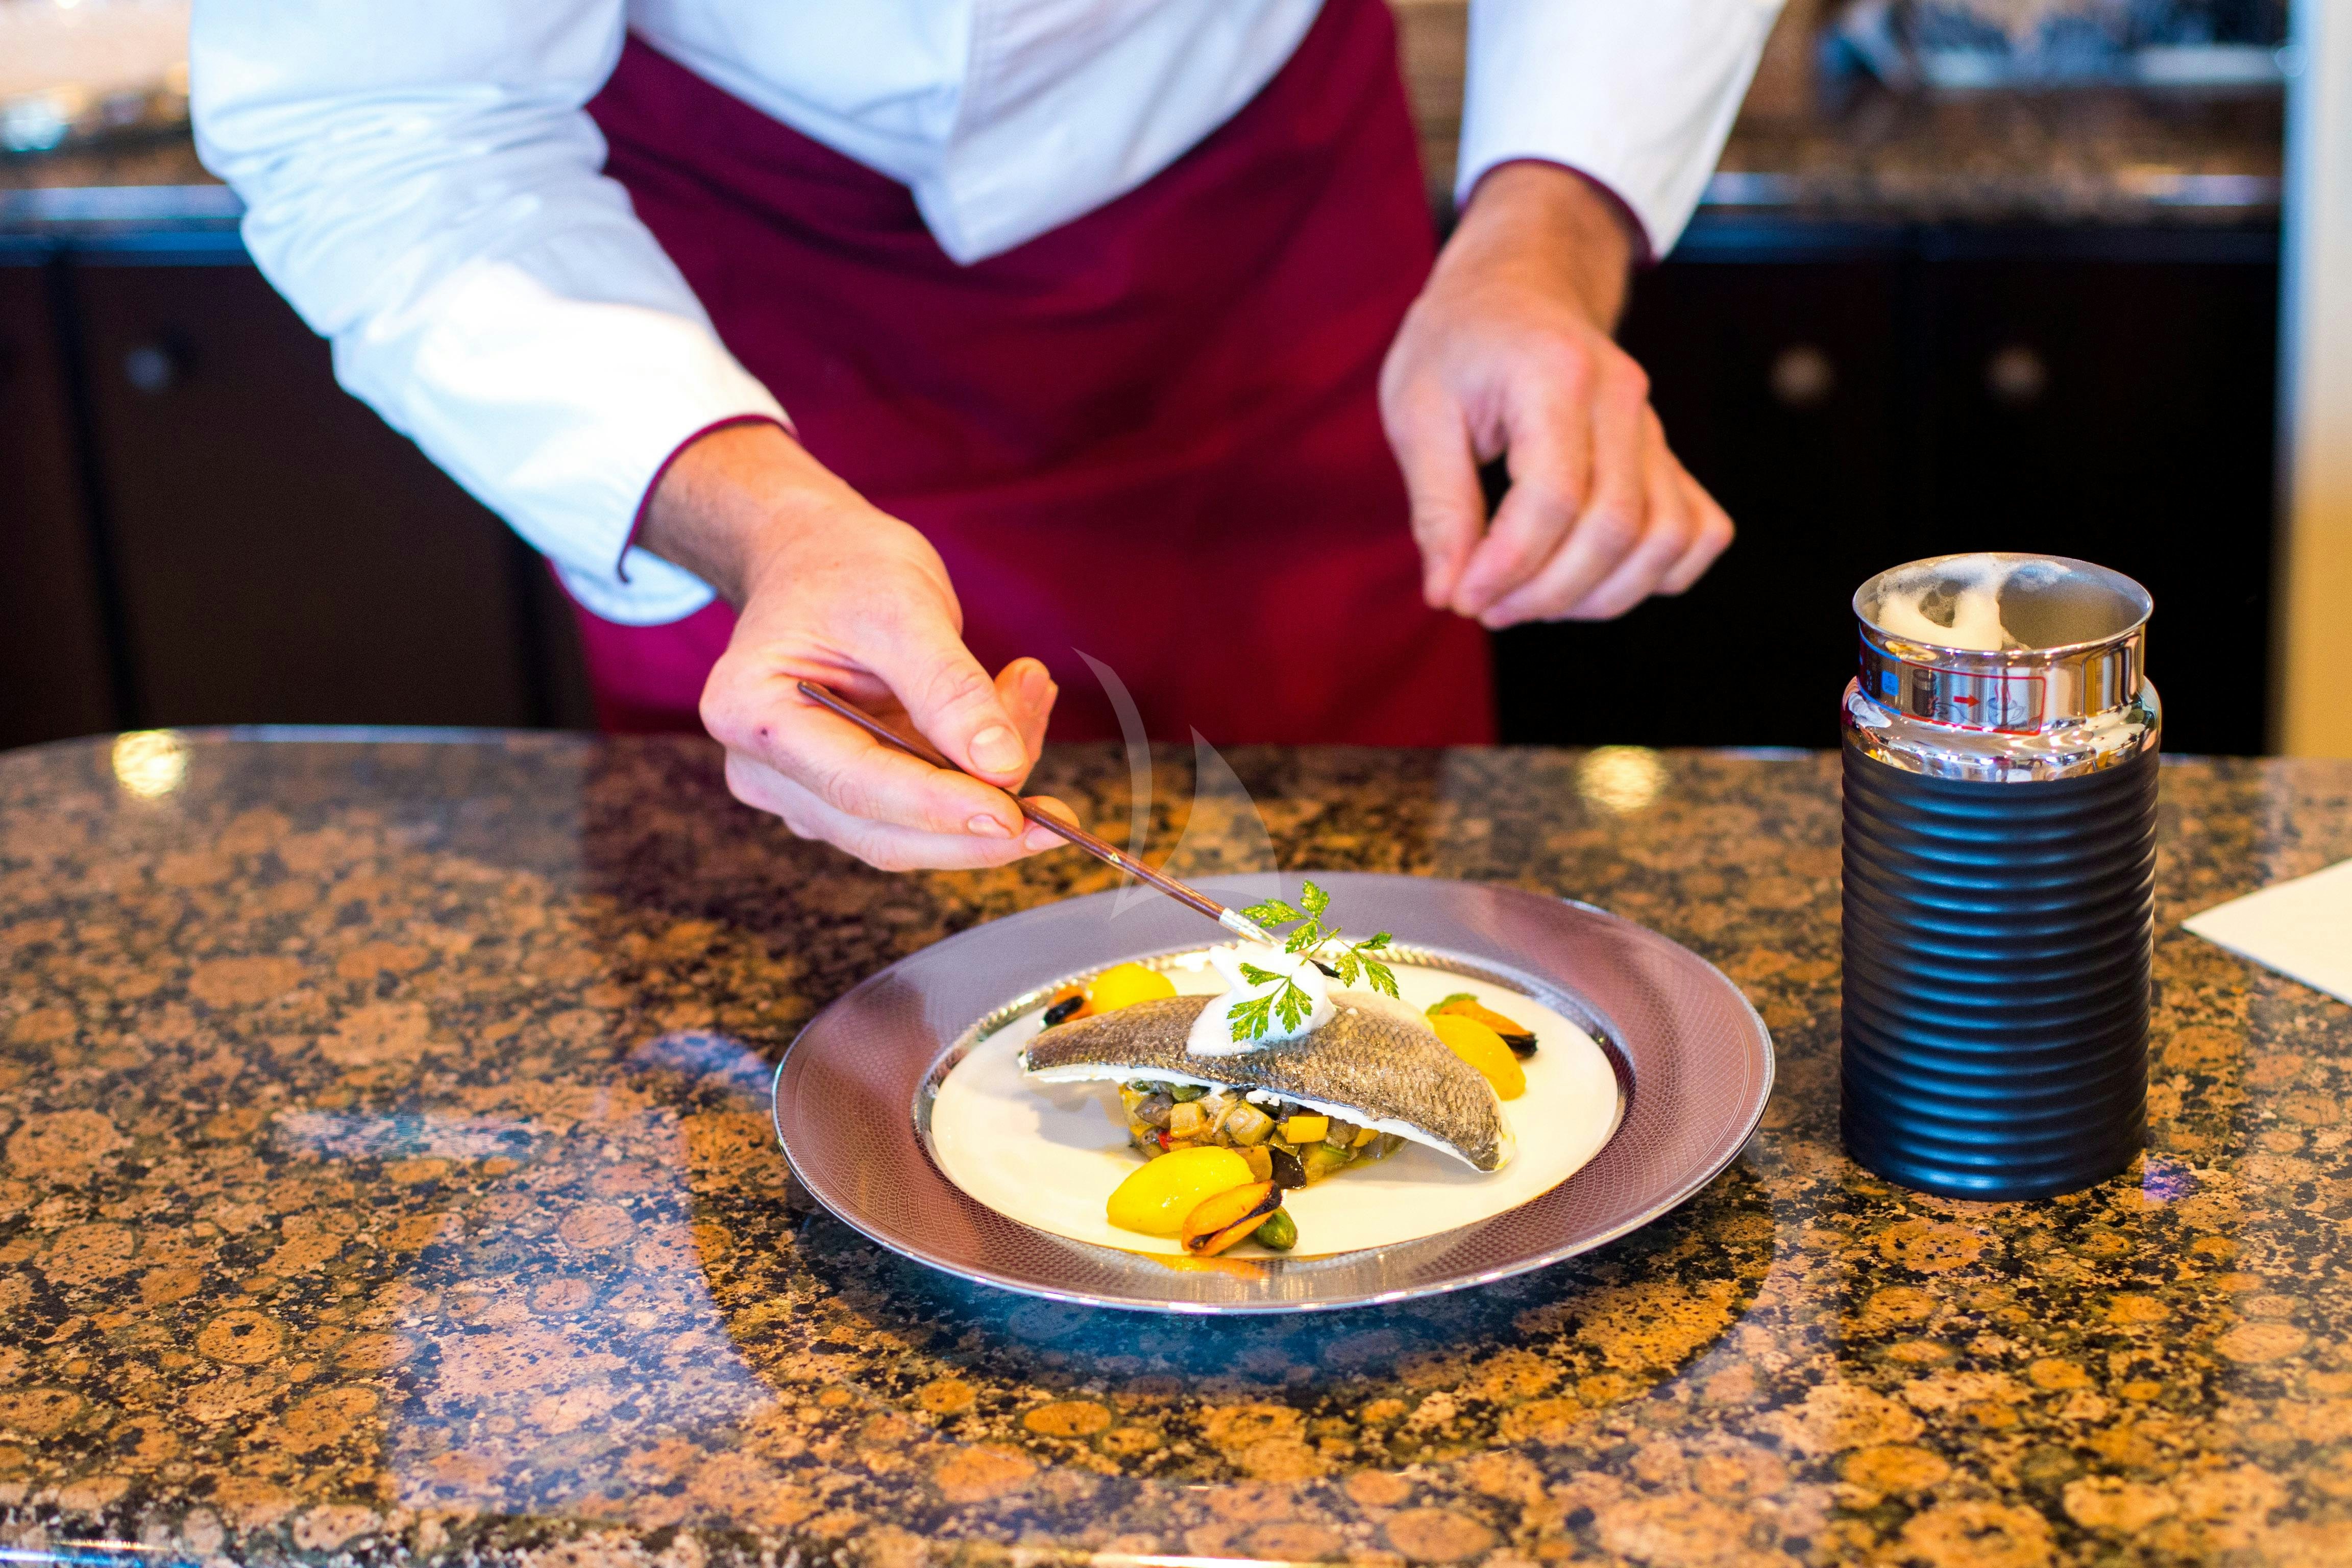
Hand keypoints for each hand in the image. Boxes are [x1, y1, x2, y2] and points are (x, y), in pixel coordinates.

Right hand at [639, 422, 1075, 870]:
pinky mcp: (846, 792)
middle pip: (883, 832)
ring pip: (912, 829)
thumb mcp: (901, 606)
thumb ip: (948, 687)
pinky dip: (978, 773)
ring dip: (989, 786)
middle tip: (1059, 803)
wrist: (816, 555)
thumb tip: (1002, 767)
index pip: (858, 785)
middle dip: (978, 817)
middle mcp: (765, 768)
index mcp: (751, 714)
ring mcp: (803, 788)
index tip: (1016, 819)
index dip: (941, 809)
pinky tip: (1015, 708)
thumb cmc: (842, 568)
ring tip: (1032, 694)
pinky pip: (923, 807)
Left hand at [1379, 162, 1733, 628]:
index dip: (1507, 567)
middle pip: (1613, 529)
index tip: (1459, 596)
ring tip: (1531, 601)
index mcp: (1556, 375)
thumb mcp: (1416, 410)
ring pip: (1663, 540)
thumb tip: (1451, 593)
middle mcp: (1623, 399)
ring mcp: (1653, 429)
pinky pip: (1698, 531)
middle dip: (1545, 593)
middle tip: (1485, 606)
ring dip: (1598, 597)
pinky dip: (1658, 574)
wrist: (1515, 289)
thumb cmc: (1457, 346)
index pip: (1552, 499)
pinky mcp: (1665, 456)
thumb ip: (1436, 505)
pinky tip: (1594, 583)